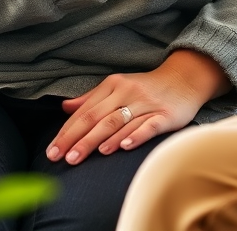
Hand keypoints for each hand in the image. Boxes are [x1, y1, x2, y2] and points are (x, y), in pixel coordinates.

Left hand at [47, 50, 228, 162]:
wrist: (185, 79)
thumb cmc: (146, 88)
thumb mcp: (117, 87)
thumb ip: (91, 98)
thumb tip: (65, 107)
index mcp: (113, 85)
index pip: (85, 111)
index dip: (67, 131)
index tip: (52, 151)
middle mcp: (128, 92)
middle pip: (98, 117)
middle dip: (77, 139)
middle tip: (62, 158)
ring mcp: (147, 104)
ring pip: (119, 122)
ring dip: (99, 140)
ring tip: (81, 155)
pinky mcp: (165, 115)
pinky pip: (148, 126)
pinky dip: (135, 135)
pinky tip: (123, 147)